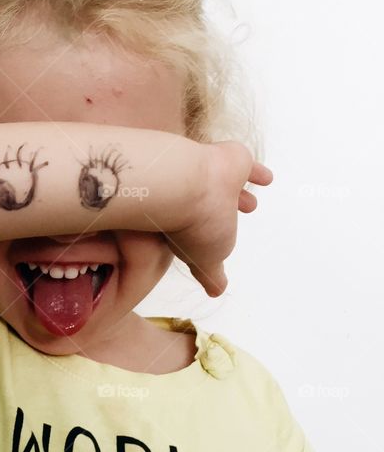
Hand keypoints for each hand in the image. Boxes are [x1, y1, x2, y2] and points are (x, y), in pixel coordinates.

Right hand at [165, 141, 272, 296]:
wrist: (185, 187)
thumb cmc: (192, 228)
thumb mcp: (205, 261)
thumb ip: (211, 274)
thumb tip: (216, 291)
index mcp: (190, 223)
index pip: (203, 229)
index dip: (214, 234)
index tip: (220, 236)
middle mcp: (196, 200)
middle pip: (215, 206)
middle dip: (226, 209)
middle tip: (240, 211)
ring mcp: (210, 178)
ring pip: (226, 186)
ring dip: (238, 191)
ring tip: (249, 200)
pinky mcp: (227, 160)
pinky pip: (245, 165)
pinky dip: (256, 172)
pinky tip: (267, 177)